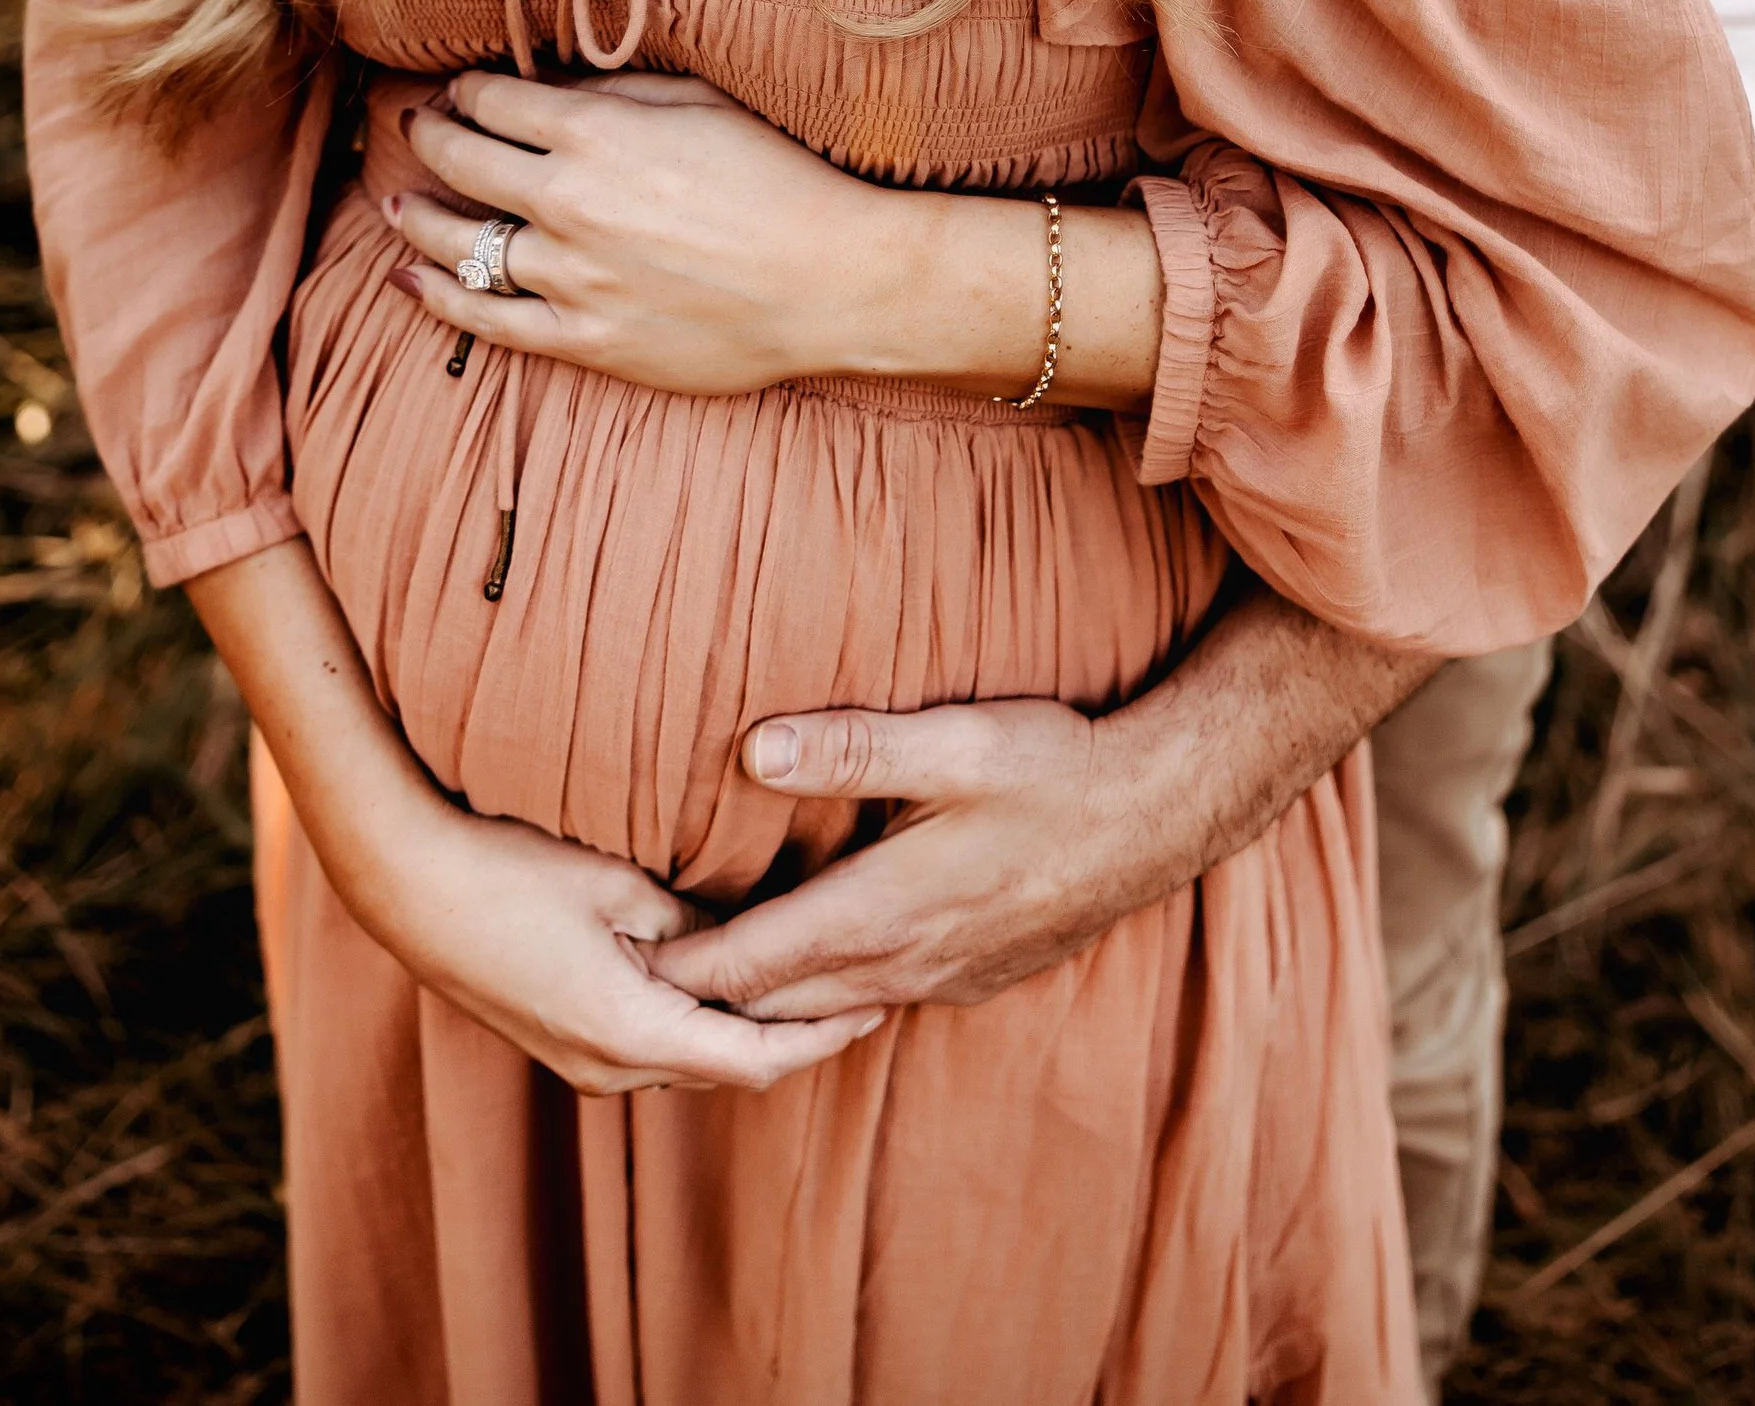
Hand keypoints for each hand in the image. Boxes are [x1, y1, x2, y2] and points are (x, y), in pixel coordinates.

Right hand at [352, 793, 885, 1097]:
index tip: (875, 1006)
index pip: (756, 1058)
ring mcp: (581, 1062)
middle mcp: (609, 1067)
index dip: (822, 1038)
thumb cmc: (513, 871)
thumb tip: (750, 938)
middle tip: (858, 986)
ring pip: (691, 1060)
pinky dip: (702, 1023)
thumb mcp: (622, 884)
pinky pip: (654, 1046)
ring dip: (747, 1031)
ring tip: (807, 982)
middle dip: (796, 1034)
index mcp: (633, 1033)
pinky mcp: (563, 1040)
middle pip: (730, 1067)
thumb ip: (695, 922)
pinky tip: (726, 981)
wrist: (409, 886)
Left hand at [368, 70, 1166, 410]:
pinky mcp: (585, 340)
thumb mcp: (699, 101)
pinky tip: (407, 283)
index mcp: (593, 133)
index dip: (464, 90)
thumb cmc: (776, 177)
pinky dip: (438, 299)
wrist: (830, 279)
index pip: (492, 101)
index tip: (457, 89)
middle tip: (410, 126)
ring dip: (417, 218)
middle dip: (426, 136)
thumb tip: (547, 87)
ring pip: (459, 244)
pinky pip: (488, 320)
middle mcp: (565, 203)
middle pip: (460, 162)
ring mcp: (569, 278)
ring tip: (392, 204)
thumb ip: (614, 91)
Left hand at [645, 590, 1434, 1021]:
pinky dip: (813, 999)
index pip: (748, 964)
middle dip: (695, 1005)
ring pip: (820, 1012)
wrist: (1154, 818)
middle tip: (614, 991)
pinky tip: (797, 974)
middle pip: (771, 1007)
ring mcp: (935, 979)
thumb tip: (748, 746)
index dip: (672, 970)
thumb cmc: (1053, 768)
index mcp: (880, 912)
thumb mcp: (954, 742)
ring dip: (755, 1007)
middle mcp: (899, 962)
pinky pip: (867, 1002)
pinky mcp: (964, 975)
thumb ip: (850, 745)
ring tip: (685, 993)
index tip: (600, 968)